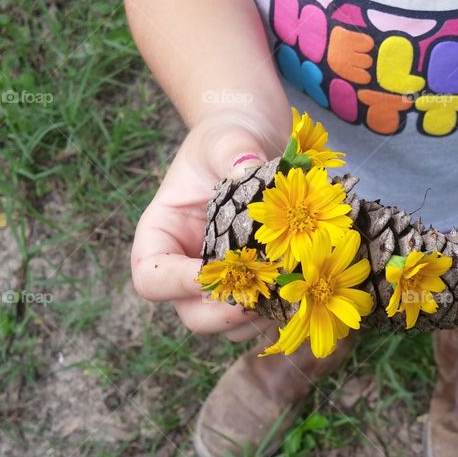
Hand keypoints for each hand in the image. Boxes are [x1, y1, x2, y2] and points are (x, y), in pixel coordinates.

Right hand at [130, 112, 276, 340]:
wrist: (257, 135)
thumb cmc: (229, 133)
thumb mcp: (226, 136)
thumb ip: (232, 150)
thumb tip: (248, 168)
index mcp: (162, 235)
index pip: (151, 277)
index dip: (178, 284)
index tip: (219, 271)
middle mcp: (188, 265)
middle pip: (191, 313)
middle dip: (225, 313)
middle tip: (261, 299)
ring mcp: (224, 279)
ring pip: (231, 323)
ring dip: (259, 318)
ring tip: (291, 293)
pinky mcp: (258, 283)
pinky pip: (263, 314)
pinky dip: (282, 311)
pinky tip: (306, 289)